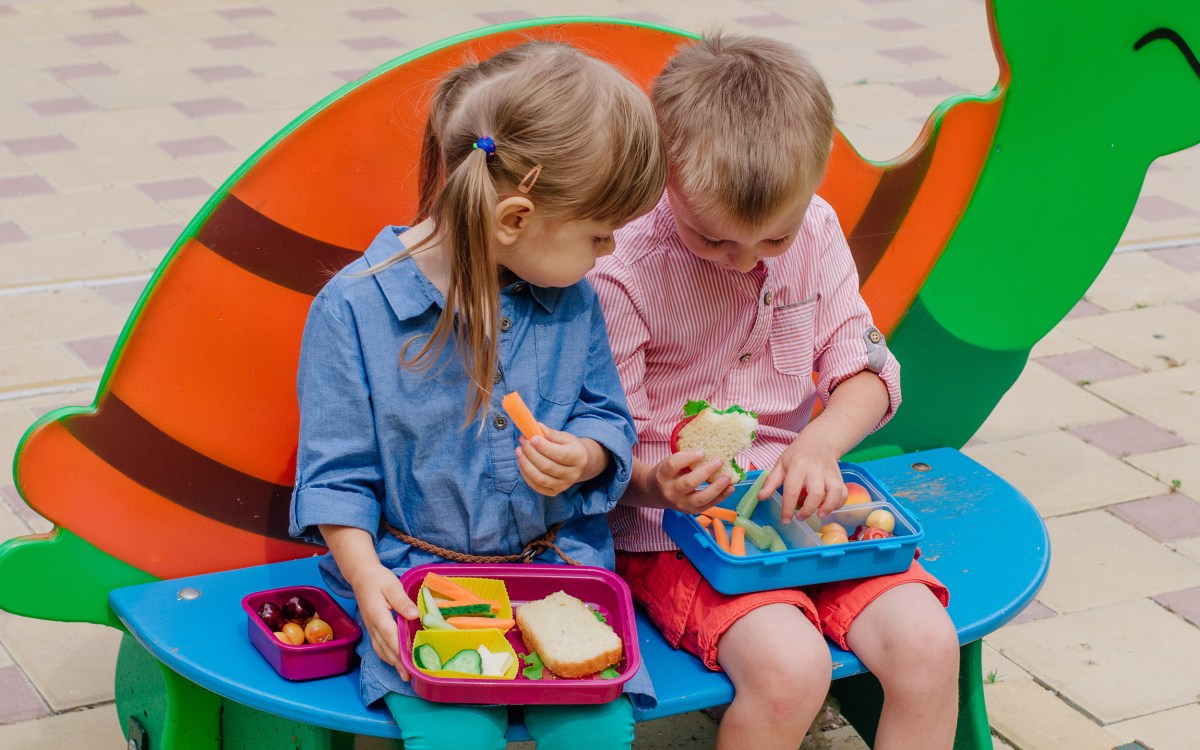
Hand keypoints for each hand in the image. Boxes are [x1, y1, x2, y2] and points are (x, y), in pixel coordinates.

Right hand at [346, 562, 418, 679]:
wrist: (361, 576)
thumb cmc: (378, 579)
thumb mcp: (392, 586)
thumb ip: (402, 602)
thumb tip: (415, 616)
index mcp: (378, 615)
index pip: (391, 637)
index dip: (400, 652)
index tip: (410, 664)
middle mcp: (373, 626)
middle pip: (386, 648)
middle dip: (397, 664)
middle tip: (409, 678)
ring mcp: (371, 628)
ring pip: (381, 650)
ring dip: (392, 663)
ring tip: (403, 675)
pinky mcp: (372, 628)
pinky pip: (378, 646)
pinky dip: (387, 656)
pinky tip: (394, 661)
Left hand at [516, 427, 600, 495]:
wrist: (579, 463)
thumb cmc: (569, 447)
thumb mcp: (565, 437)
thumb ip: (551, 433)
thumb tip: (535, 427)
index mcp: (578, 457)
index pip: (560, 454)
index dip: (544, 447)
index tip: (531, 438)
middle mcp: (573, 474)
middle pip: (547, 466)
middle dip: (531, 453)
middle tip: (523, 441)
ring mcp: (564, 485)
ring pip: (540, 478)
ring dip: (525, 464)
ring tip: (519, 451)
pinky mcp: (554, 492)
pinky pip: (536, 486)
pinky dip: (526, 475)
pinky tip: (522, 463)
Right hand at [651, 450, 733, 512]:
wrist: (656, 493)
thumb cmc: (666, 474)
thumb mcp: (669, 464)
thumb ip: (684, 459)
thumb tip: (710, 451)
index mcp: (662, 475)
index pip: (673, 465)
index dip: (688, 457)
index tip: (702, 452)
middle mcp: (670, 491)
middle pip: (688, 483)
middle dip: (706, 471)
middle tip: (719, 461)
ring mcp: (681, 504)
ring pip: (700, 498)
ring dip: (717, 487)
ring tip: (728, 476)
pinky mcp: (691, 511)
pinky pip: (708, 505)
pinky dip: (721, 497)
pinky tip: (730, 487)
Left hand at [759, 437, 846, 522]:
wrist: (819, 441)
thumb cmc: (797, 454)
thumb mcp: (781, 464)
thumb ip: (771, 482)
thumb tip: (760, 497)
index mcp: (797, 466)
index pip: (792, 491)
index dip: (788, 509)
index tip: (785, 520)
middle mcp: (815, 470)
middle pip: (816, 494)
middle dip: (808, 510)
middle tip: (800, 517)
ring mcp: (830, 474)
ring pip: (834, 492)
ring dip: (828, 507)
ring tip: (819, 515)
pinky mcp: (839, 477)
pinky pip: (843, 492)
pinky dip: (839, 503)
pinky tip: (829, 508)